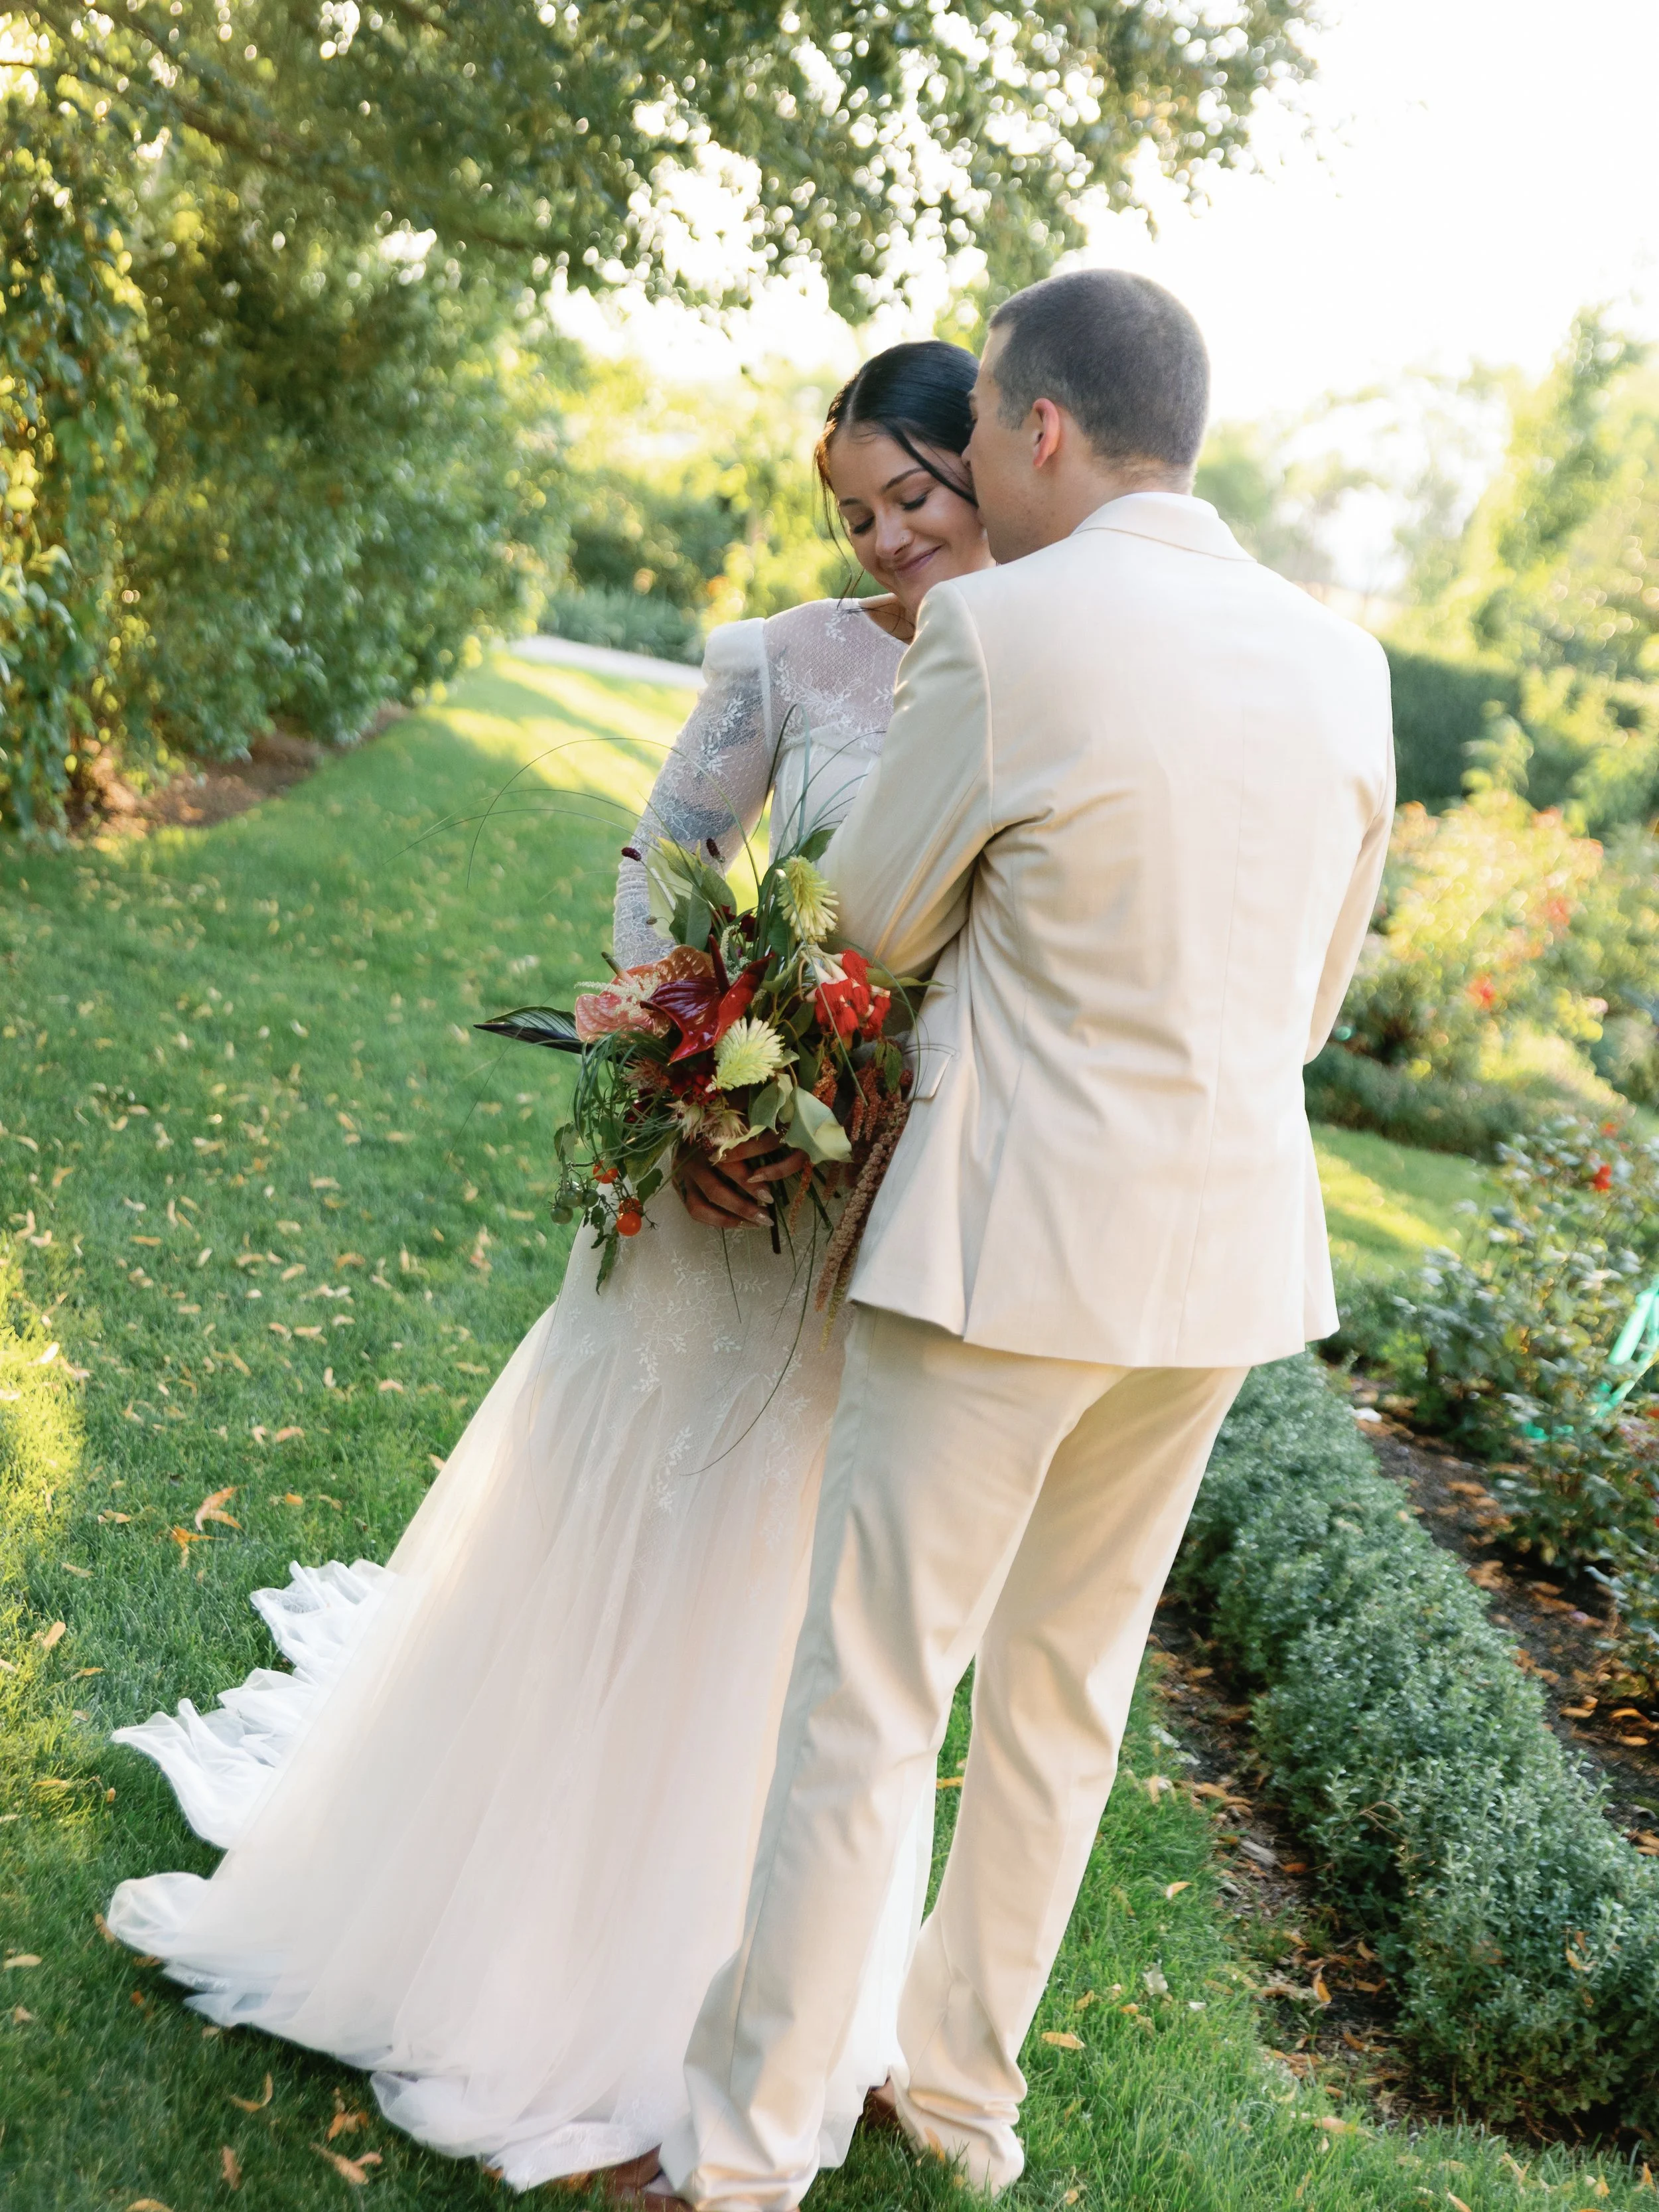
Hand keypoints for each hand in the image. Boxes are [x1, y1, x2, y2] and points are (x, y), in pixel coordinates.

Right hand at [676, 1132, 807, 1228]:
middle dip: (742, 1207)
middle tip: (765, 1217)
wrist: (685, 1126)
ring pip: (700, 1206)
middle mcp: (691, 1160)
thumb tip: (778, 1136)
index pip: (727, 1167)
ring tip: (754, 1225)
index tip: (768, 1196)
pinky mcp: (679, 1187)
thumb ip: (750, 1129)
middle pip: (715, 1190)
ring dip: (728, 1219)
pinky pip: (694, 1210)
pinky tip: (737, 1223)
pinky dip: (716, 1220)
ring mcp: (683, 1175)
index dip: (749, 1184)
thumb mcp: (734, 1121)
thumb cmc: (719, 1124)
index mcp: (704, 1142)